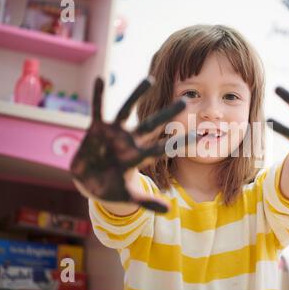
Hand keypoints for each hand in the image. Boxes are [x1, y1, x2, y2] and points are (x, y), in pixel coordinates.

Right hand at [70, 77, 188, 212]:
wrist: (89, 182)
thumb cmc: (112, 189)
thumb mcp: (130, 197)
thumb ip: (148, 202)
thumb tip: (170, 211)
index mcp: (140, 156)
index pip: (164, 148)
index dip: (180, 143)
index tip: (199, 136)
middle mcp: (130, 140)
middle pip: (152, 124)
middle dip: (167, 114)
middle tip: (186, 101)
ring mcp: (114, 133)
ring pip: (127, 109)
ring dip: (137, 95)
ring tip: (150, 79)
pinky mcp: (96, 128)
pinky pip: (98, 108)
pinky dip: (98, 95)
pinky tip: (100, 78)